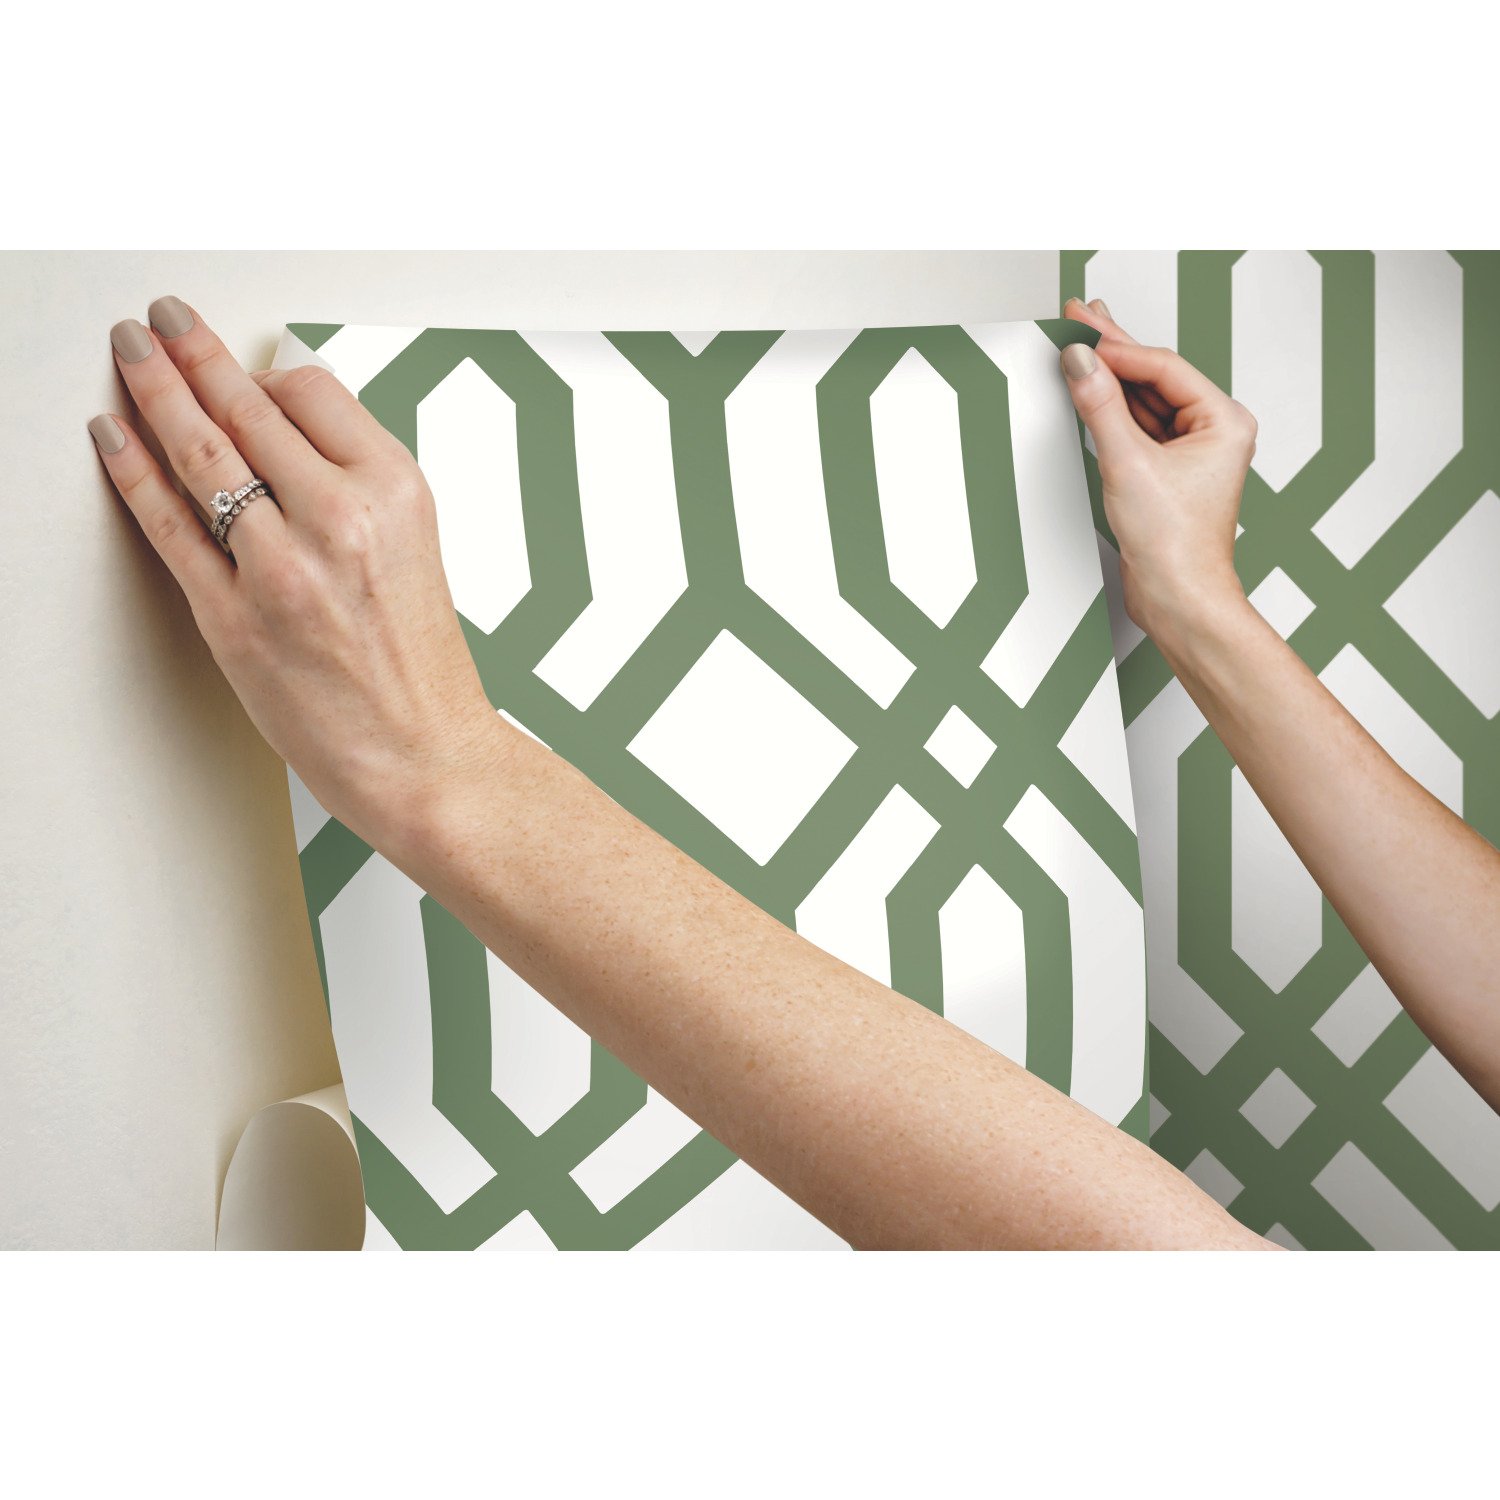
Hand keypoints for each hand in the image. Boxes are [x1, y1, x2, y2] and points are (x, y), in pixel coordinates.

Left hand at [89, 299, 495, 848]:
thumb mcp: (414, 546)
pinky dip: (132, 472)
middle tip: (161, 321)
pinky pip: (170, 525)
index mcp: (395, 492)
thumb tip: (292, 421)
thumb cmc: (420, 666)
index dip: (263, 372)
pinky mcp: (234, 618)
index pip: (312, 392)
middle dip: (192, 353)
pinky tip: (112, 437)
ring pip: (200, 452)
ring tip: (130, 354)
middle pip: (247, 409)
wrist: (424, 756)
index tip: (237, 362)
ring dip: (152, 390)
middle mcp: (341, 519)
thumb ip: (355, 481)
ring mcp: (282, 569)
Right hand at [1058, 296, 1257, 642]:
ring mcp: (1190, 453)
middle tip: (1079, 314)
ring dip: (1110, 375)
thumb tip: (1080, 362)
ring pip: (1143, 401)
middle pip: (1154, 377)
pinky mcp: (1166, 473)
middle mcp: (1213, 432)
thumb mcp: (1129, 464)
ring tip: (1080, 342)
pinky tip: (1091, 389)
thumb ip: (1100, 406)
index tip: (1079, 330)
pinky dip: (1110, 409)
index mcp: (1224, 421)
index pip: (1162, 368)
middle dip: (1114, 348)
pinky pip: (1137, 428)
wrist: (1178, 599)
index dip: (1117, 347)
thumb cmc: (1176, 546)